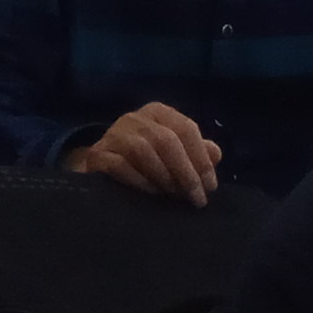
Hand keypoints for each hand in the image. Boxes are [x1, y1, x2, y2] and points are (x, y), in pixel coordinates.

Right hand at [72, 102, 222, 204]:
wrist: (102, 167)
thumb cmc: (144, 160)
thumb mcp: (173, 152)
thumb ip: (196, 152)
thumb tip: (215, 154)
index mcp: (158, 113)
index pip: (186, 128)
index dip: (201, 159)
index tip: (210, 187)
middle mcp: (135, 117)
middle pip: (167, 140)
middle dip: (186, 173)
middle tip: (196, 199)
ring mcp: (114, 134)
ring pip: (143, 151)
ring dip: (163, 177)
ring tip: (173, 197)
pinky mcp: (98, 154)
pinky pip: (119, 166)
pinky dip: (139, 182)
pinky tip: (150, 195)